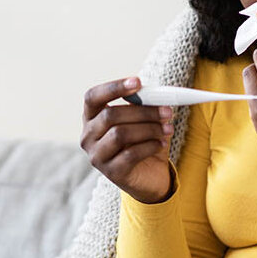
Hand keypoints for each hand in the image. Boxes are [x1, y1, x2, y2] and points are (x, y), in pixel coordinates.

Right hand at [80, 77, 175, 203]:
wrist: (149, 176)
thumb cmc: (143, 141)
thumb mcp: (143, 119)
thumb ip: (144, 105)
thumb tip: (157, 94)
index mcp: (91, 117)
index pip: (93, 97)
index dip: (114, 87)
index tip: (137, 82)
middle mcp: (88, 136)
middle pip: (110, 115)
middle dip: (142, 111)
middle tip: (166, 111)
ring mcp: (97, 156)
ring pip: (120, 134)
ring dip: (149, 129)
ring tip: (168, 128)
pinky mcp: (111, 172)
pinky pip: (130, 154)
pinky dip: (149, 146)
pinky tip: (162, 143)